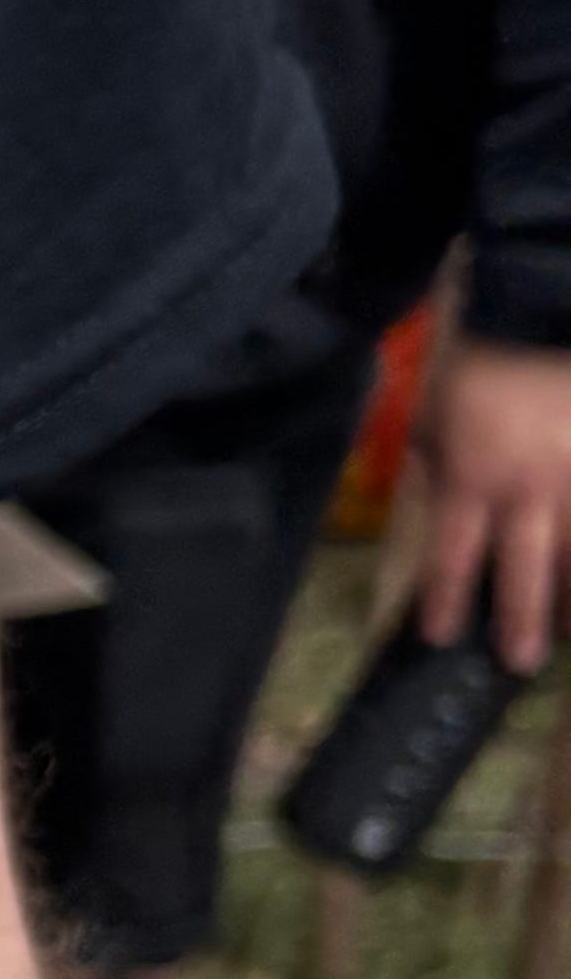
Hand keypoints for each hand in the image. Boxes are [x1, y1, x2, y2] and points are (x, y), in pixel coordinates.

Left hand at [412, 323, 570, 669]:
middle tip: (519, 663)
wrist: (545, 315)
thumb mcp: (435, 419)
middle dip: (521, 620)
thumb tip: (433, 502)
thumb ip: (436, 467)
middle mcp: (529, 490)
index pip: (454, 555)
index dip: (447, 600)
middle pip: (526, 570)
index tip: (441, 637)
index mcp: (474, 479)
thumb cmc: (480, 367)